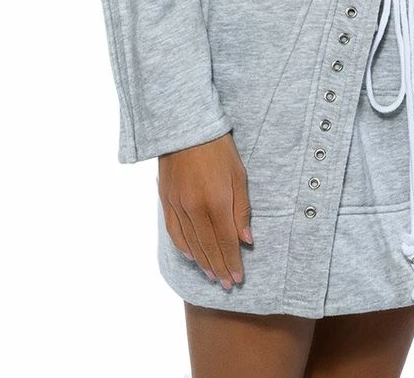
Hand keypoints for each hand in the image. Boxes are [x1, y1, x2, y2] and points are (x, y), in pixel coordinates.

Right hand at [158, 131, 251, 289]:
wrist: (186, 127)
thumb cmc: (218, 148)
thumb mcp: (238, 175)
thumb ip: (241, 209)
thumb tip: (246, 240)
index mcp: (216, 202)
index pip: (226, 242)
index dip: (232, 262)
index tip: (238, 278)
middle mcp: (195, 209)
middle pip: (208, 247)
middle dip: (219, 268)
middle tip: (227, 285)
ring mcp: (178, 206)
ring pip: (191, 244)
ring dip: (203, 263)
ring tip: (213, 276)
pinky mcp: (167, 200)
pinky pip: (174, 231)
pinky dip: (183, 247)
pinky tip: (192, 256)